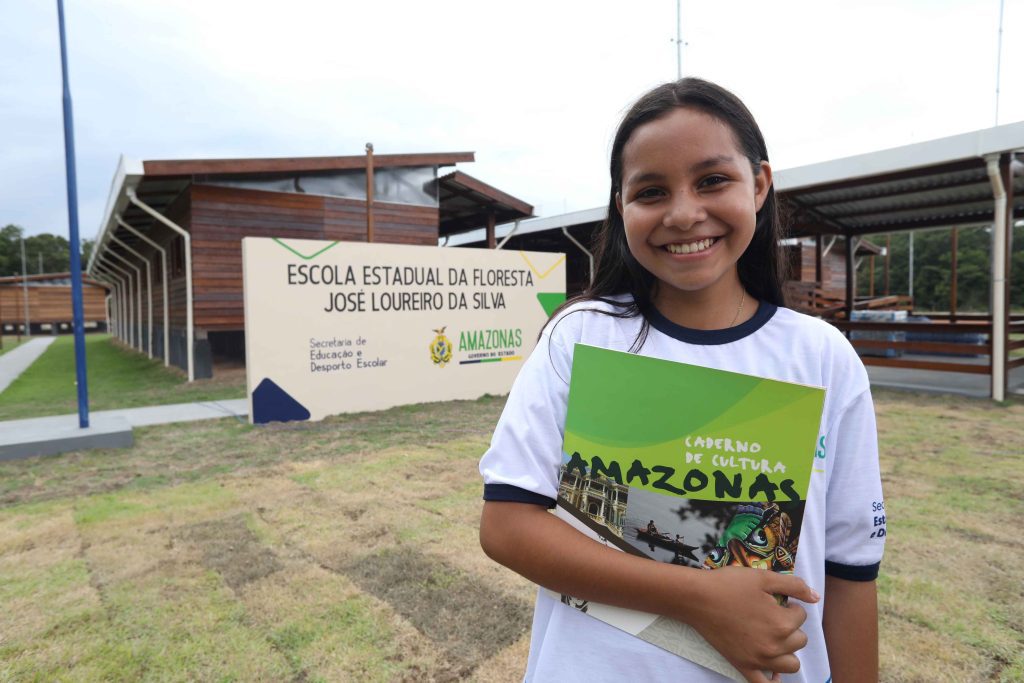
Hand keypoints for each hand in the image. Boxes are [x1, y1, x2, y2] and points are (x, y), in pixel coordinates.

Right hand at [681, 567, 818, 682]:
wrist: (698, 598)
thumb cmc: (730, 584)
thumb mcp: (764, 578)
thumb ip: (794, 586)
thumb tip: (816, 597)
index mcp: (782, 623)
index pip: (801, 616)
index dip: (791, 606)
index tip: (776, 601)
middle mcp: (774, 646)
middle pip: (800, 640)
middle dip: (791, 626)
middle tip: (772, 615)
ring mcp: (758, 659)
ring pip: (791, 665)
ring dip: (787, 651)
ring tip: (773, 637)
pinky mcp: (743, 666)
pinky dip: (772, 680)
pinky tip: (772, 671)